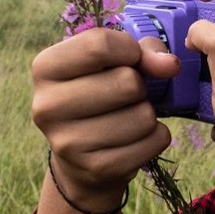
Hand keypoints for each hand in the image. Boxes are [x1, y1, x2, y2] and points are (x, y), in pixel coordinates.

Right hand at [30, 28, 180, 204]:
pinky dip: (156, 136)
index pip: (99, 44)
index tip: (130, 60)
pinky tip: (135, 138)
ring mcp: (68, 143)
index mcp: (45, 68)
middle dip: (139, 86)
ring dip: (147, 113)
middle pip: (126, 81)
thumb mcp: (112, 62)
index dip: (129, 50)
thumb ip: (143, 51)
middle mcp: (46, 106)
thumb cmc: (99, 94)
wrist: (80, 158)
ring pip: (143, 115)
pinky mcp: (96, 168)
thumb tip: (170, 64)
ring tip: (128, 117)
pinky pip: (153, 141)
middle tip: (125, 96)